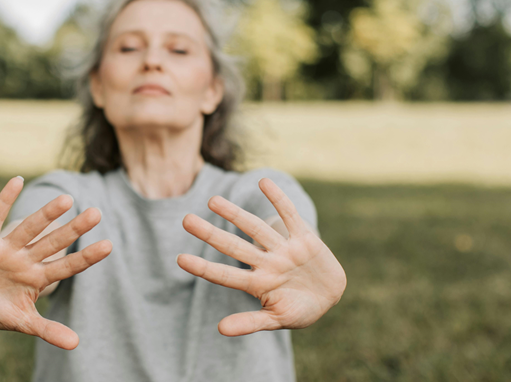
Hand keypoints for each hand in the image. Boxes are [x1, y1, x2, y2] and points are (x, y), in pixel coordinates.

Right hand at [0, 177, 111, 349]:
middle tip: (97, 213)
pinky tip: (18, 180)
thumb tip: (76, 344)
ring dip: (46, 215)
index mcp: (37, 278)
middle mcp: (26, 259)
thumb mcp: (21, 321)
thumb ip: (47, 330)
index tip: (109, 245)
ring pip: (30, 228)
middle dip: (73, 230)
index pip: (66, 266)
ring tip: (67, 199)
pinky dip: (4, 199)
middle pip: (53, 243)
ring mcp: (6, 249)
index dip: (86, 257)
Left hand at [177, 178, 345, 335]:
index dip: (204, 267)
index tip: (180, 259)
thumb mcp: (277, 320)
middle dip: (211, 235)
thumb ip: (250, 322)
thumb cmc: (299, 311)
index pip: (226, 275)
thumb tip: (220, 329)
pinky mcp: (305, 239)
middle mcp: (267, 263)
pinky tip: (263, 181)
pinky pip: (289, 216)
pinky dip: (278, 200)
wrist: (330, 298)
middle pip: (234, 247)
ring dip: (235, 215)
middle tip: (186, 220)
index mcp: (258, 284)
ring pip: (256, 229)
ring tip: (213, 200)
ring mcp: (284, 250)